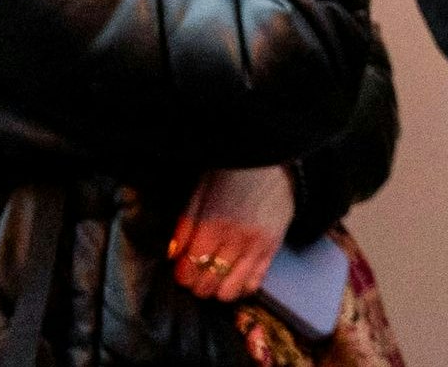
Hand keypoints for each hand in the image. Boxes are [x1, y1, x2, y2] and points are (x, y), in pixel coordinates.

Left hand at [168, 164, 293, 299]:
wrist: (269, 157)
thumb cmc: (229, 173)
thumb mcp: (198, 194)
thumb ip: (184, 226)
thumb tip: (173, 256)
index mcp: (213, 226)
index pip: (190, 270)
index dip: (182, 276)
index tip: (182, 270)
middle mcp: (236, 241)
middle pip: (209, 284)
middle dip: (198, 285)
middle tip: (197, 275)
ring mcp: (257, 246)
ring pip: (231, 290)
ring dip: (218, 289)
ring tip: (215, 278)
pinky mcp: (274, 248)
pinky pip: (255, 282)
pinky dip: (242, 286)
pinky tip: (235, 276)